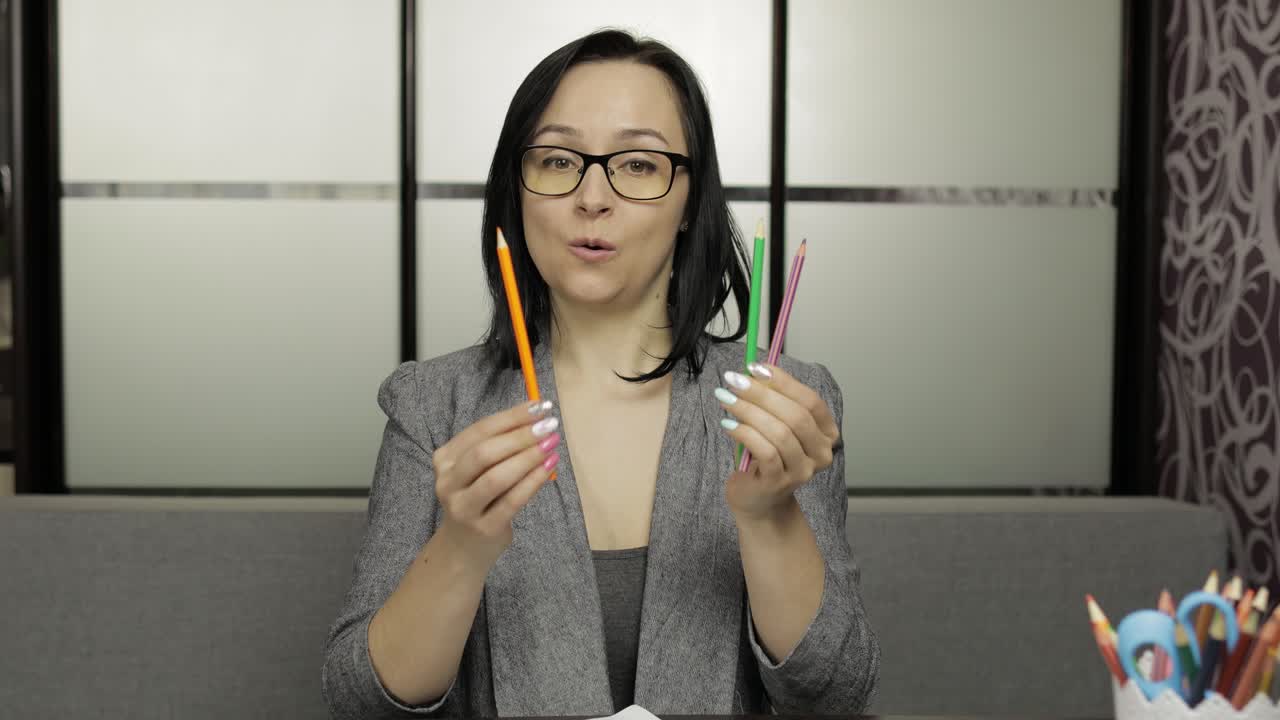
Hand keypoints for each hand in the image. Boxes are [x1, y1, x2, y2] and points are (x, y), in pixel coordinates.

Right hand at [432, 399, 561, 571]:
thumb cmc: (478, 499)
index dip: (512, 416)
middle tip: (550, 425)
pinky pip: (512, 501)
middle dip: (521, 436)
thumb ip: (498, 446)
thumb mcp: (477, 471)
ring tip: (552, 444)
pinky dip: (533, 482)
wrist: (463, 548)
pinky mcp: (483, 528)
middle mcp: (447, 481)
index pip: (480, 430)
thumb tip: (536, 418)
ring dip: (528, 457)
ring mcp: (463, 507)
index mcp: (445, 459)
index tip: (540, 406)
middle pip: (485, 452)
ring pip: (496, 477)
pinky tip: (549, 468)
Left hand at [715, 363, 839, 522]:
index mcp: (826, 433)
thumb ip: (772, 401)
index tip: (756, 368)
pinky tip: (728, 425)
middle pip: (796, 416)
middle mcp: (821, 453)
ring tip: (725, 399)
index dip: (784, 382)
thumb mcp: (774, 424)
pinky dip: (745, 433)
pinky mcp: (780, 483)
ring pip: (779, 433)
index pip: (811, 401)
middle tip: (734, 381)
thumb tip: (752, 371)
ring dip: (748, 411)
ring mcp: (802, 471)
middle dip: (762, 394)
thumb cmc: (765, 456)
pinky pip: (765, 452)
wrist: (758, 498)